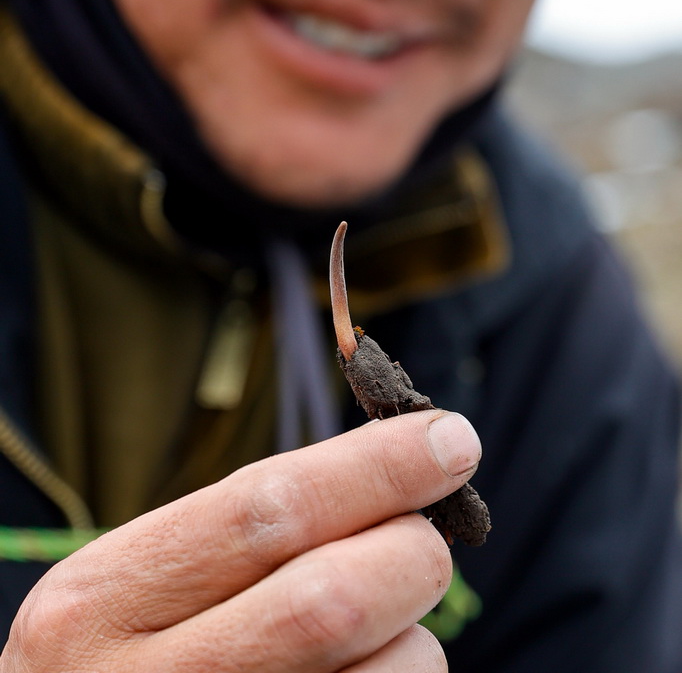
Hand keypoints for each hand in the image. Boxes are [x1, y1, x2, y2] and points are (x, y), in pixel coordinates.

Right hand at [2, 410, 480, 671]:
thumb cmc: (127, 660)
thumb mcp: (139, 587)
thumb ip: (247, 537)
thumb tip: (401, 471)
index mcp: (102, 598)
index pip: (267, 510)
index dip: (374, 468)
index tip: (450, 437)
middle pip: (333, 598)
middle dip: (410, 552)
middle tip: (424, 542)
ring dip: (413, 642)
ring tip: (372, 639)